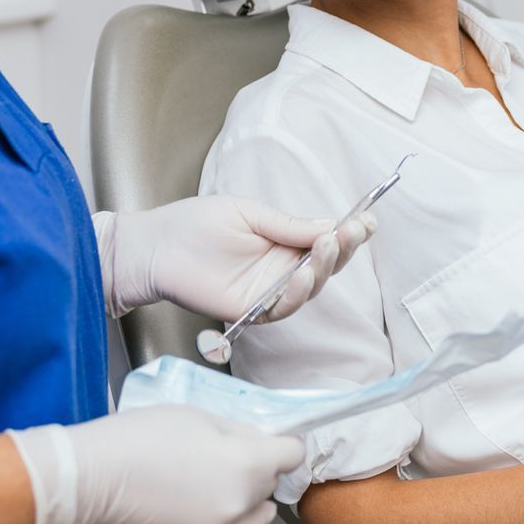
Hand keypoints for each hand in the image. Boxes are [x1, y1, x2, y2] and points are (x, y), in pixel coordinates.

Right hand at [8, 407, 304, 523]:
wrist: (95, 476)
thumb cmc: (143, 435)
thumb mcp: (200, 416)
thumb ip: (239, 432)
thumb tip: (259, 443)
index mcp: (247, 465)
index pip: (293, 455)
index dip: (283, 444)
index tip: (272, 441)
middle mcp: (241, 504)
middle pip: (271, 486)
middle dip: (259, 470)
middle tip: (227, 454)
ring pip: (252, 515)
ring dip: (243, 498)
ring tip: (209, 480)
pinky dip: (218, 516)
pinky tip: (188, 498)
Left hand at [96, 195, 375, 320]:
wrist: (156, 247)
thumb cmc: (195, 224)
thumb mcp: (248, 213)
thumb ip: (287, 224)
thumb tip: (331, 224)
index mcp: (284, 240)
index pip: (326, 239)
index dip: (349, 233)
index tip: (367, 220)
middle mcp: (282, 268)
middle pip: (327, 265)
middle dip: (344, 249)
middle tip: (351, 231)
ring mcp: (269, 291)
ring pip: (311, 288)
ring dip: (325, 268)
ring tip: (327, 246)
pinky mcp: (252, 309)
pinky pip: (283, 307)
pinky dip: (297, 292)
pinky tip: (303, 272)